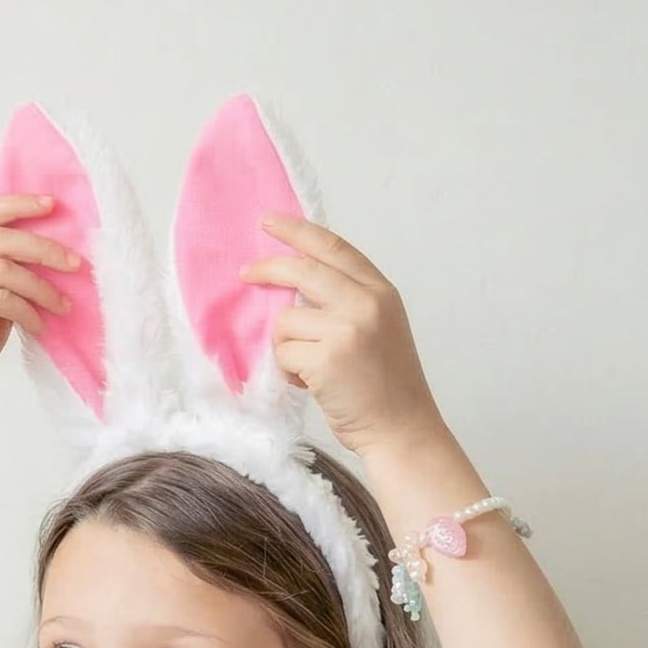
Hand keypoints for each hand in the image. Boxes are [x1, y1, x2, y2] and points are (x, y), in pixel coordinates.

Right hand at [0, 194, 80, 412]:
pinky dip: (27, 311)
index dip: (17, 204)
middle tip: (75, 263)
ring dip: (41, 286)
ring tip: (62, 305)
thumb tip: (48, 254)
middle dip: (43, 248)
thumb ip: (4, 275)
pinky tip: (39, 326)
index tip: (52, 206)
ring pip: (3, 268)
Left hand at [243, 216, 444, 455]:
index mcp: (381, 291)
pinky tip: (311, 385)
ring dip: (286, 347)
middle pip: (303, 271)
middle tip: (245, 273)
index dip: (299, 231)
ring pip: (285, 321)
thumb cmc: (383, 384)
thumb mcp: (377, 327)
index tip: (270, 221)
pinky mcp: (327, 357)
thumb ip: (344, 301)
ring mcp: (348, 329)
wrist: (402, 426)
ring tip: (311, 369)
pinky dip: (288, 372)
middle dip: (268, 269)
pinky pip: (282, 354)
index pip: (334, 249)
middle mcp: (367, 303)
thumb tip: (289, 288)